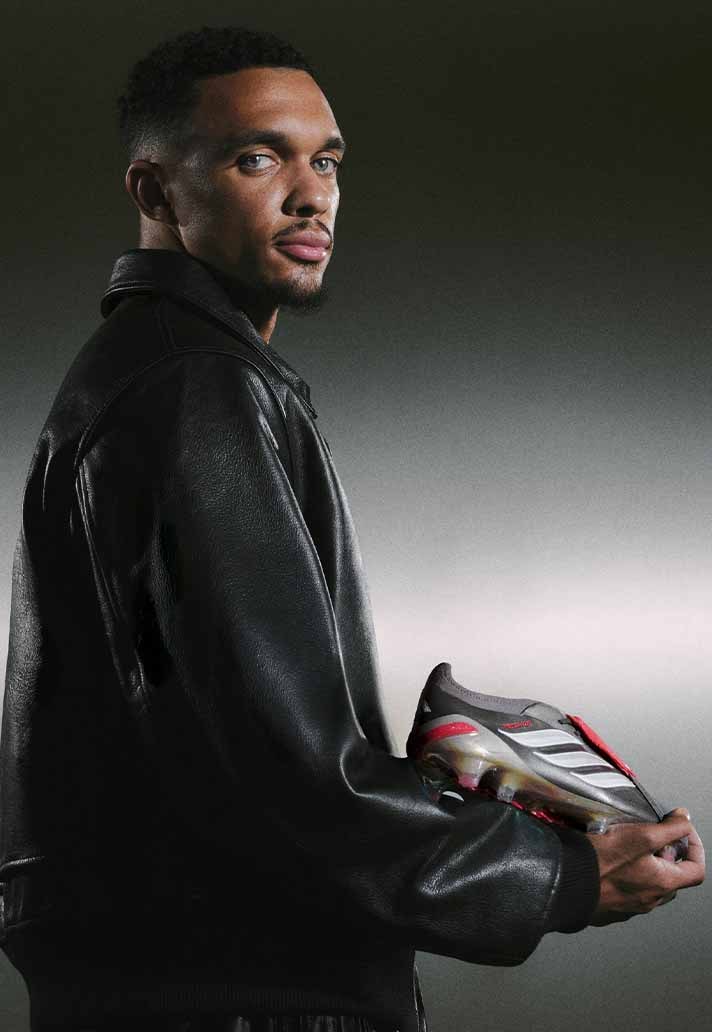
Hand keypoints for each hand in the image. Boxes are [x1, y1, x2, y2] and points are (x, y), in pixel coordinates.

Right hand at [587, 808, 704, 926]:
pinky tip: (612, 863)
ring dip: (647, 866)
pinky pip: (629, 892)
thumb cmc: (602, 862)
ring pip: (650, 885)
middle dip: (668, 855)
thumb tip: (684, 820)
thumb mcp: (642, 835)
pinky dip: (628, 877)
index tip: (683, 832)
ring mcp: (631, 906)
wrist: (566, 883)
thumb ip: (669, 827)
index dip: (695, 847)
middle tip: (654, 838)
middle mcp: (650, 899)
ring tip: (629, 848)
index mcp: (663, 883)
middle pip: (673, 877)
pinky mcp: (611, 907)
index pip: (697, 870)